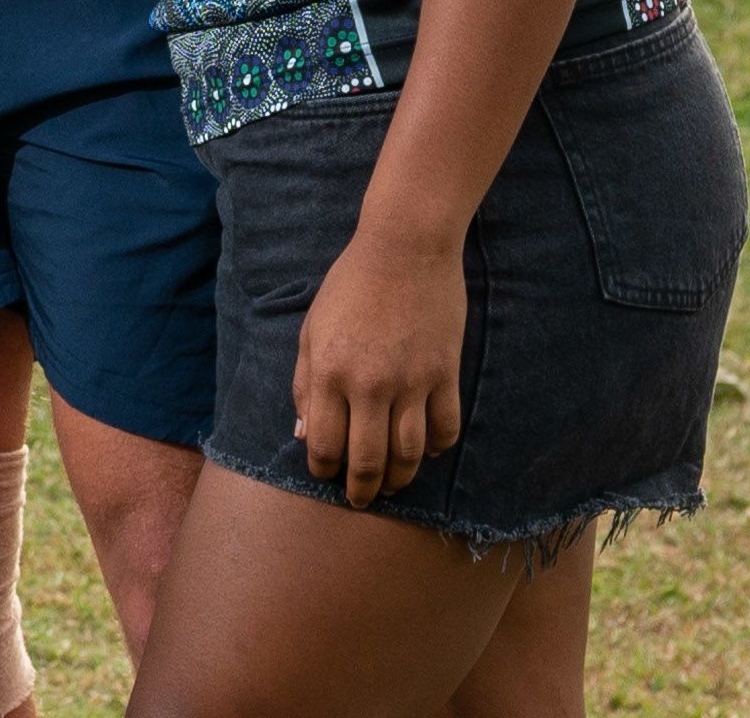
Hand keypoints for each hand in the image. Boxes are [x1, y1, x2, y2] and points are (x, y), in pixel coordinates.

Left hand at [292, 224, 466, 507]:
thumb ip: (306, 384)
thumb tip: (304, 434)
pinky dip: (438, 447)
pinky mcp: (445, 374)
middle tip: (360, 499)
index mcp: (330, 372)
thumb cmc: (349, 287)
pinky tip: (429, 451)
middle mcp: (370, 384)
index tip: (324, 477)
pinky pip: (445, 427)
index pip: (324, 443)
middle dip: (362, 488)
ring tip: (393, 485)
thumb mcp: (312, 330)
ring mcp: (412, 382)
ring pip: (409, 452)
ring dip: (401, 477)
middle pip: (368, 458)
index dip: (323, 469)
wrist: (404, 250)